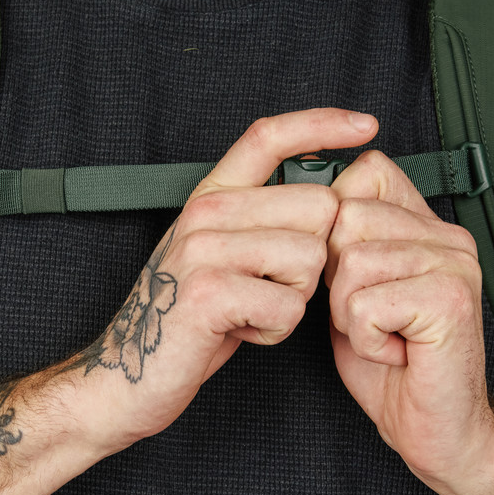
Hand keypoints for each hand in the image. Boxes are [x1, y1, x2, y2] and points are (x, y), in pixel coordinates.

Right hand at [76, 108, 377, 446]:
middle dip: (314, 255)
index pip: (269, 136)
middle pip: (319, 205)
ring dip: (296, 297)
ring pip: (310, 257)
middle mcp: (207, 210)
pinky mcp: (208, 292)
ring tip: (253, 307)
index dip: (321, 123)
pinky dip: (276, 329)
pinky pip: (289, 307)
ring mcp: (203, 247)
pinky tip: (243, 329)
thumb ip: (263, 215)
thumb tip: (327, 190)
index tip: (366, 124)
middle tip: (271, 284)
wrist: (128, 371)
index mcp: (213, 194)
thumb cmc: (192, 313)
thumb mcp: (221, 248)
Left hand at [325, 150, 492, 494]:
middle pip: (346, 217)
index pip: (366, 171)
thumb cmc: (388, 357)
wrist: (433, 424)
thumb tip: (303, 200)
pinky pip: (365, 304)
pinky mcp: (450, 301)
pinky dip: (365, 338)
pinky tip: (394, 347)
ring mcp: (454, 264)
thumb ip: (340, 239)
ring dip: (349, 311)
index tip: (345, 264)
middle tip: (369, 309)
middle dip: (336, 274)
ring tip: (382, 329)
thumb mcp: (351, 285)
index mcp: (423, 224)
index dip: (336, 216)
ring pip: (351, 261)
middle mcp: (445, 236)